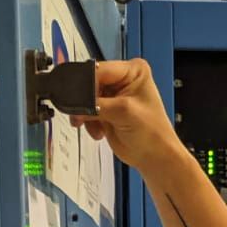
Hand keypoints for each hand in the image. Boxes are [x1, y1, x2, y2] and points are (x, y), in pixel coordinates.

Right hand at [71, 58, 178, 173]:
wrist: (153, 157)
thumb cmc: (152, 132)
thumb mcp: (123, 111)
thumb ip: (95, 104)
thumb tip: (73, 102)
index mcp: (133, 70)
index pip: (100, 70)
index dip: (87, 84)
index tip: (78, 99)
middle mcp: (122, 79)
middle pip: (90, 83)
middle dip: (85, 101)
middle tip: (84, 114)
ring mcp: (113, 95)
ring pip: (85, 98)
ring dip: (86, 114)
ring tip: (95, 126)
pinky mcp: (105, 110)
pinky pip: (86, 110)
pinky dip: (87, 121)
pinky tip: (99, 131)